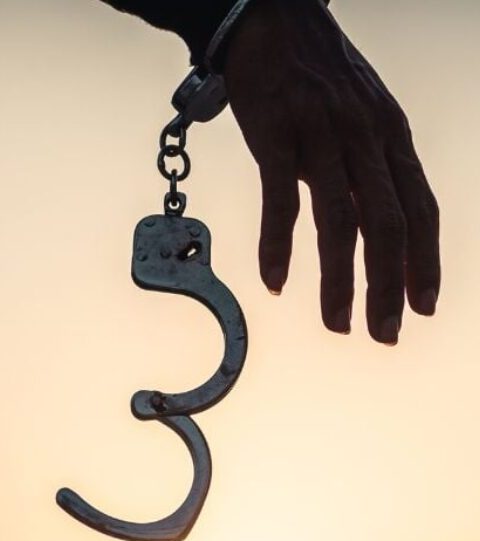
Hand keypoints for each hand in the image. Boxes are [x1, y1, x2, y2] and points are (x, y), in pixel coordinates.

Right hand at [223, 0, 439, 344]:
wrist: (273, 19)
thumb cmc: (319, 77)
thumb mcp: (366, 117)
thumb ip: (373, 170)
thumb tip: (377, 226)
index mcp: (391, 138)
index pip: (421, 211)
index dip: (424, 263)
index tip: (423, 307)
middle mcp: (365, 138)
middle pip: (387, 225)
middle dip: (388, 286)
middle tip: (385, 333)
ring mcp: (322, 135)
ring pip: (339, 220)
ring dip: (339, 280)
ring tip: (338, 324)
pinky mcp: (276, 132)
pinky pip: (280, 199)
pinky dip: (278, 245)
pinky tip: (275, 280)